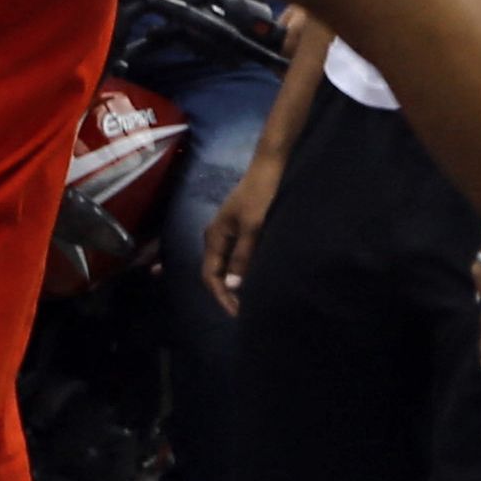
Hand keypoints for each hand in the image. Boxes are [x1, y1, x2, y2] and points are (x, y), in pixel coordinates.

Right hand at [198, 148, 281, 311]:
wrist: (269, 166)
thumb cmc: (261, 195)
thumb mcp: (253, 227)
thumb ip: (242, 256)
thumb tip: (231, 286)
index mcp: (214, 236)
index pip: (210, 275)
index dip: (221, 295)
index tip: (237, 313)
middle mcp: (215, 236)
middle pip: (214, 272)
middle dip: (225, 293)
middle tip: (242, 311)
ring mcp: (226, 231)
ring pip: (224, 264)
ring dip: (232, 282)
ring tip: (246, 298)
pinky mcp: (238, 227)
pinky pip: (233, 255)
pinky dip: (239, 270)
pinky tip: (251, 276)